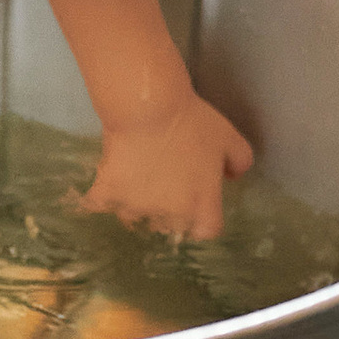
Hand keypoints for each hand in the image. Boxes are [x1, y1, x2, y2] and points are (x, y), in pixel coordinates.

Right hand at [82, 91, 254, 242]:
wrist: (149, 107)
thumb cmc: (193, 121)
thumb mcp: (230, 138)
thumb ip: (240, 162)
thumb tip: (231, 177)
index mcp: (201, 206)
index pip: (206, 231)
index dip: (202, 219)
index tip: (196, 204)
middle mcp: (169, 216)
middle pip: (169, 226)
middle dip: (168, 211)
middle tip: (164, 183)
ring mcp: (135, 208)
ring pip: (134, 217)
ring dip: (135, 204)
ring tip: (135, 178)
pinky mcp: (108, 195)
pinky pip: (99, 205)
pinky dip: (100, 198)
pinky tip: (104, 184)